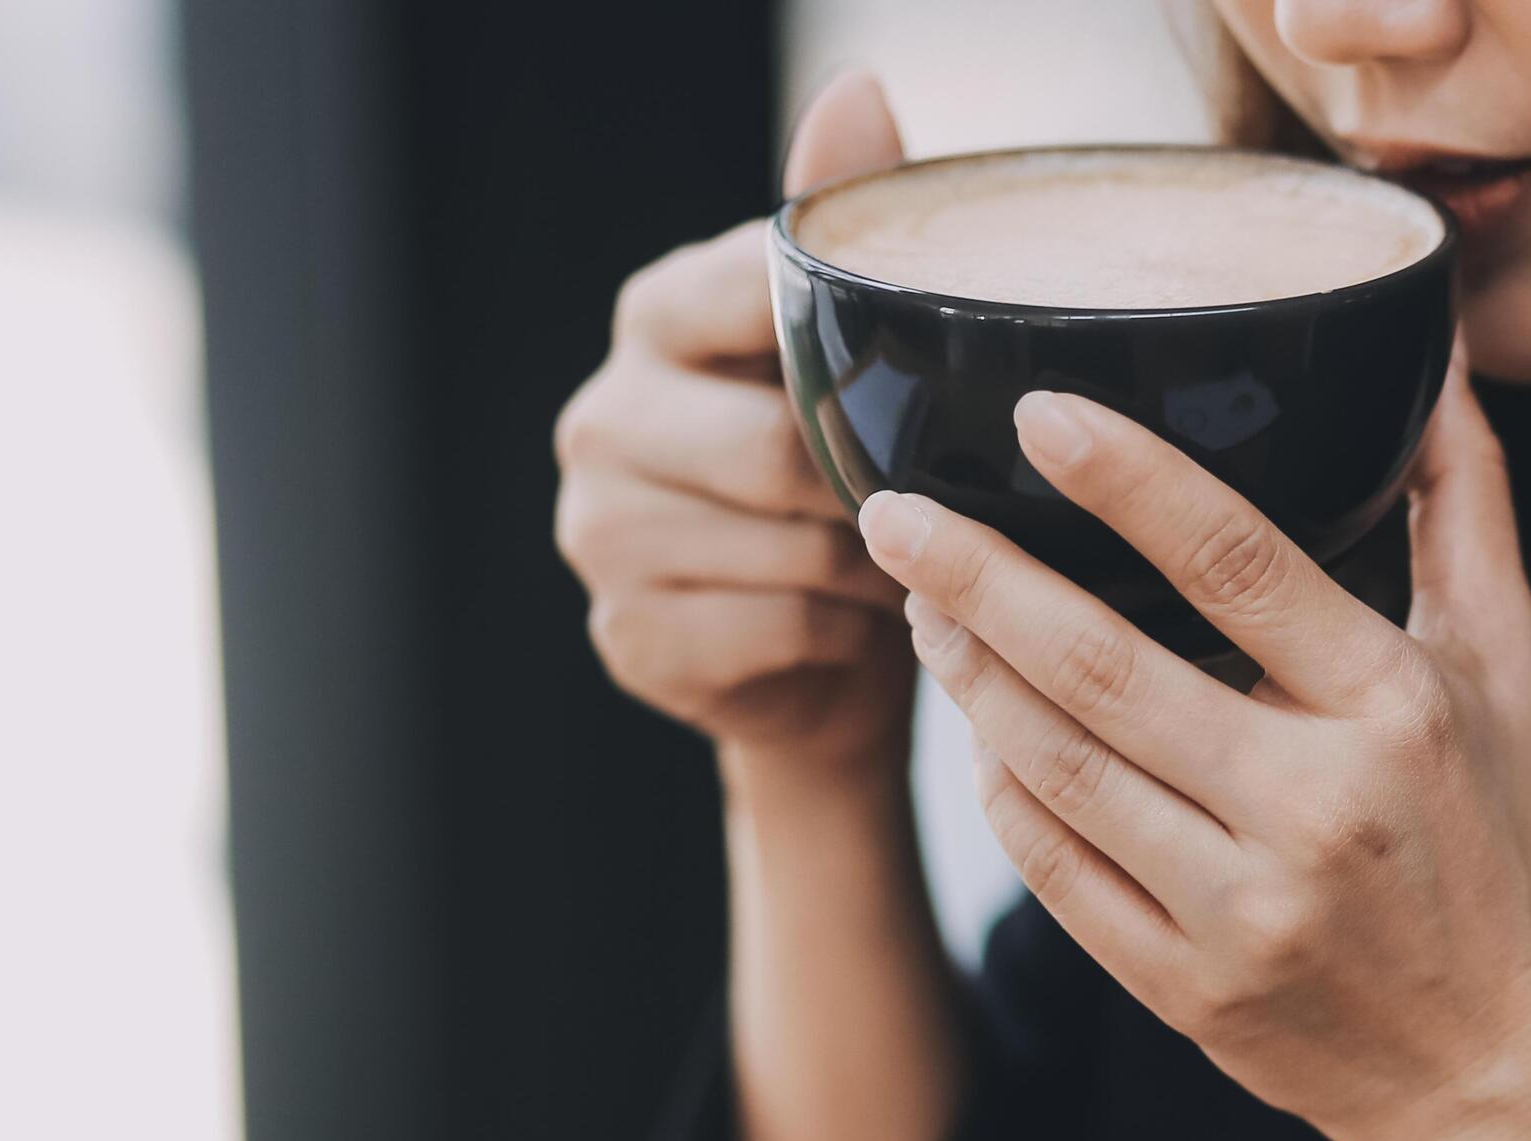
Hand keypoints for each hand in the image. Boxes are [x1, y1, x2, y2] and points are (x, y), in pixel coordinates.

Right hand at [553, 71, 912, 780]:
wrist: (828, 662)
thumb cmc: (848, 482)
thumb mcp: (856, 349)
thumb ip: (848, 226)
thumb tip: (858, 88)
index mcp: (654, 315)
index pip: (758, 299)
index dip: (857, 357)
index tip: (919, 389)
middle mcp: (600, 418)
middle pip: (775, 449)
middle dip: (872, 488)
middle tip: (932, 507)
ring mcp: (597, 535)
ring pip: (782, 547)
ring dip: (871, 567)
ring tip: (903, 565)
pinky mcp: (625, 638)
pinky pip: (772, 628)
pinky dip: (840, 635)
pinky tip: (854, 628)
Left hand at [855, 346, 1530, 1140]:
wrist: (1489, 1071)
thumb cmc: (1498, 846)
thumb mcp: (1511, 670)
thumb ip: (1464, 508)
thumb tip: (1438, 359)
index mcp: (1393, 707)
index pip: (1237, 563)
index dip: (1126, 478)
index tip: (1035, 412)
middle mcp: (1314, 807)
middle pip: (1104, 668)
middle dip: (979, 580)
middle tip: (893, 513)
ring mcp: (1241, 907)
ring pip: (1056, 768)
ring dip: (969, 677)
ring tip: (920, 604)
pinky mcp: (1185, 986)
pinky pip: (1053, 869)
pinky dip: (999, 790)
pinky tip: (976, 727)